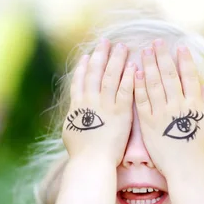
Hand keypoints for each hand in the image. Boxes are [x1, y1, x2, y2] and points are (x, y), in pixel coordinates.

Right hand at [63, 39, 135, 164]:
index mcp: (77, 107)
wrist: (92, 162)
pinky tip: (133, 65)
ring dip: (116, 59)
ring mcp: (105, 105)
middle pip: (95, 73)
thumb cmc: (81, 155)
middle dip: (100, 55)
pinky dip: (128, 75)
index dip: (84, 67)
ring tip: (121, 47)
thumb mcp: (71, 134)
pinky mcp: (120, 112)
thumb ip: (74, 121)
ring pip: (110, 76)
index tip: (87, 56)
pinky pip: (125, 89)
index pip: (79, 81)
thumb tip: (73, 118)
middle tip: (106, 42)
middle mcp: (89, 102)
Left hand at [134, 40, 203, 176]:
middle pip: (169, 76)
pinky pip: (142, 101)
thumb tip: (201, 85)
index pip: (189, 77)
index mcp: (194, 105)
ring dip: (149, 65)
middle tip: (157, 42)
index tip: (179, 47)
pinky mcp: (149, 125)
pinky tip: (136, 73)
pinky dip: (139, 86)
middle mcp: (178, 107)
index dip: (184, 61)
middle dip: (163, 57)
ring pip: (154, 84)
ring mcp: (162, 115)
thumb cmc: (201, 150)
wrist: (188, 171)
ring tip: (145, 51)